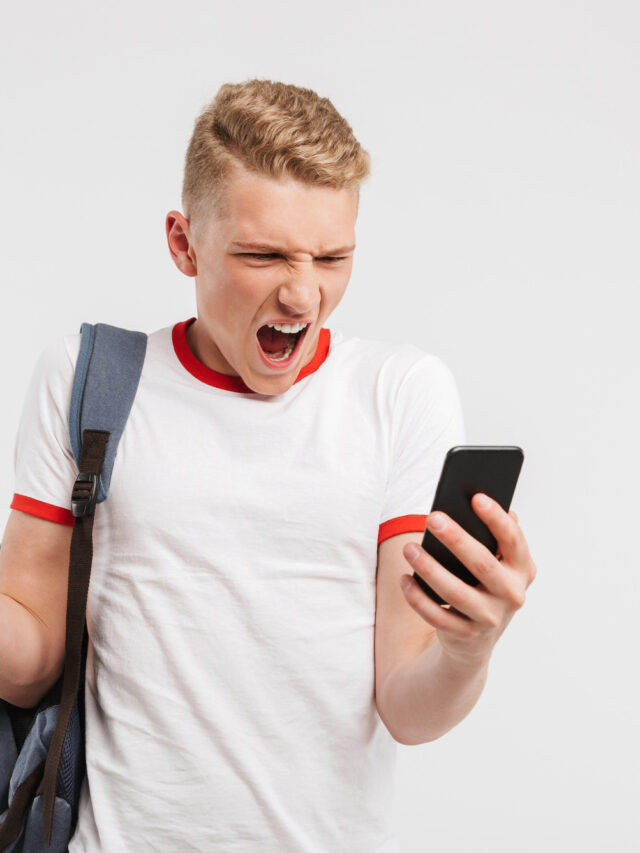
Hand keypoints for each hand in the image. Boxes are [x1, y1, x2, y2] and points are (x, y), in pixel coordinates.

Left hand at [401, 493, 536, 668]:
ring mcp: (490, 618)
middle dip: (457, 540)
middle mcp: (511, 595)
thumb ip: (495, 537)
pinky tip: (405, 579)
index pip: (514, 541)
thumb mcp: (499, 563)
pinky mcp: (466, 635)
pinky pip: (437, 616)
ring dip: (429, 569)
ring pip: (455, 593)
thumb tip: (488, 503)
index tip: (477, 498)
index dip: (497, 519)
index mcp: (522, 570)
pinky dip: (418, 598)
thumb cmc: (485, 586)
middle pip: (482, 565)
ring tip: (409, 549)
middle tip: (433, 518)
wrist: (478, 639)